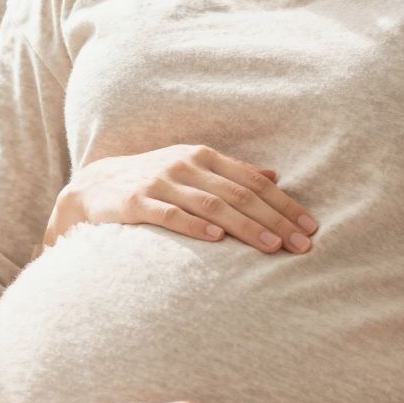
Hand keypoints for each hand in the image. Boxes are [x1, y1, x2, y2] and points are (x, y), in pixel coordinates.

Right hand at [47, 145, 319, 255]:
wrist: (94, 188)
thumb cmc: (153, 182)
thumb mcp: (192, 171)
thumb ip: (232, 174)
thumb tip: (274, 177)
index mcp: (203, 157)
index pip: (253, 182)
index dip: (284, 204)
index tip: (309, 227)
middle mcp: (184, 165)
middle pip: (238, 194)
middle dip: (274, 219)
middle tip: (301, 244)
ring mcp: (159, 182)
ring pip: (211, 205)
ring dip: (245, 226)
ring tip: (271, 246)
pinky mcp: (136, 202)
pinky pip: (170, 214)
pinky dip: (195, 226)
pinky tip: (217, 239)